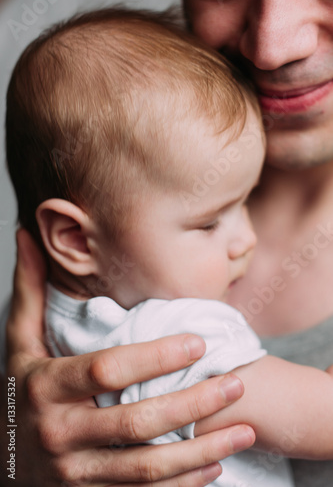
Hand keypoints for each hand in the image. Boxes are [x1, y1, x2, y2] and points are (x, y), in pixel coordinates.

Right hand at [0, 229, 254, 485]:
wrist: (2, 458)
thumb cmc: (20, 391)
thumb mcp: (18, 343)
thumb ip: (29, 292)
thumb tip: (27, 235)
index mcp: (46, 387)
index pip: (106, 369)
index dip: (154, 356)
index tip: (199, 340)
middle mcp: (60, 433)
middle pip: (136, 420)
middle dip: (192, 403)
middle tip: (236, 382)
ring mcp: (75, 473)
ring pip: (146, 466)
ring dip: (201, 450)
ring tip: (245, 429)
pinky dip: (182, 484)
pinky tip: (217, 466)